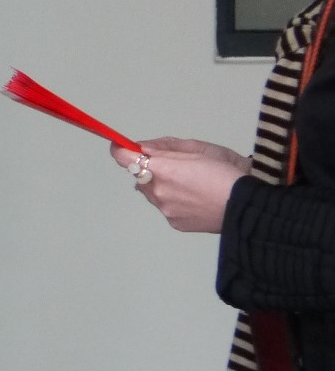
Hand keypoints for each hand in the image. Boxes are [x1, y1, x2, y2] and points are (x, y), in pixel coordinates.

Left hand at [111, 140, 249, 232]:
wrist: (249, 206)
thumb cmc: (226, 172)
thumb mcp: (197, 150)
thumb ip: (164, 148)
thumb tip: (141, 147)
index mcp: (162, 170)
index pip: (124, 158)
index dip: (121, 151)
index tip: (123, 147)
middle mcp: (158, 191)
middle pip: (139, 176)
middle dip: (149, 170)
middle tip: (175, 168)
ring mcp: (165, 210)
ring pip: (151, 193)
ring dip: (161, 186)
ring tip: (190, 186)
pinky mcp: (175, 223)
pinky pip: (166, 207)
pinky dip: (173, 201)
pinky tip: (195, 199)